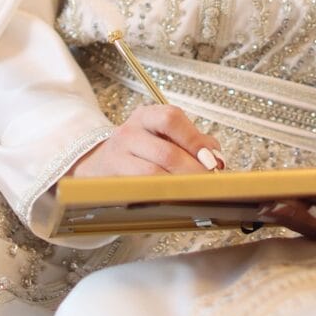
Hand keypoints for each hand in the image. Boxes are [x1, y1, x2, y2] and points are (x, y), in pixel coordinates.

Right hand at [62, 103, 224, 181]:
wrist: (98, 162)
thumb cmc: (141, 150)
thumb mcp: (163, 136)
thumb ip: (193, 142)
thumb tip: (217, 156)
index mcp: (147, 116)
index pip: (171, 119)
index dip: (194, 140)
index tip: (211, 160)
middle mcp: (129, 132)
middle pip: (165, 151)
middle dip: (192, 170)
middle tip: (209, 184)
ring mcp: (118, 156)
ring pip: (151, 174)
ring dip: (178, 186)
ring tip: (194, 193)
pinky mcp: (111, 180)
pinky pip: (139, 190)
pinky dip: (159, 196)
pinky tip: (172, 199)